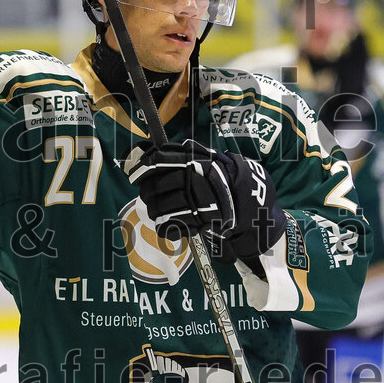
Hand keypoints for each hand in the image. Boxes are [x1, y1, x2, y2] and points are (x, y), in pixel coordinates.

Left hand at [124, 140, 284, 261]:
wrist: (249, 198)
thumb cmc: (222, 176)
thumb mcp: (206, 156)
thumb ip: (181, 154)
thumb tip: (151, 154)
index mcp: (191, 160)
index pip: (157, 162)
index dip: (141, 170)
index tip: (133, 176)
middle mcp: (192, 178)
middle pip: (155, 188)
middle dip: (146, 194)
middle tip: (146, 196)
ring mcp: (196, 200)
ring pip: (160, 208)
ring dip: (153, 211)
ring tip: (155, 212)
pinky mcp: (200, 220)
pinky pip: (173, 225)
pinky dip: (165, 228)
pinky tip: (165, 226)